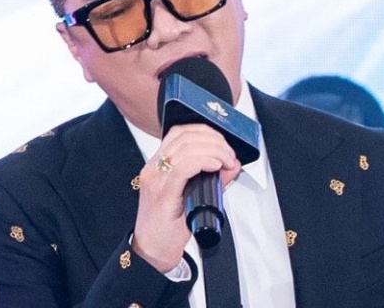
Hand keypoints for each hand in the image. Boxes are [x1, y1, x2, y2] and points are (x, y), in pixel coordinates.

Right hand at [131, 124, 240, 272]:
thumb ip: (211, 178)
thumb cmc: (168, 226)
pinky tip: (215, 166)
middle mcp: (153, 168)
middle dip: (214, 140)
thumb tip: (231, 165)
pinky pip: (184, 166)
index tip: (223, 144)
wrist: (152, 251)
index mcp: (158, 165)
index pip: (179, 132)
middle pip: (185, 136)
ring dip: (214, 150)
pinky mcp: (162, 193)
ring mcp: (156, 179)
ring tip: (226, 160)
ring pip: (186, 147)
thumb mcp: (192, 196)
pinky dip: (204, 161)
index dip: (205, 132)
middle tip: (229, 155)